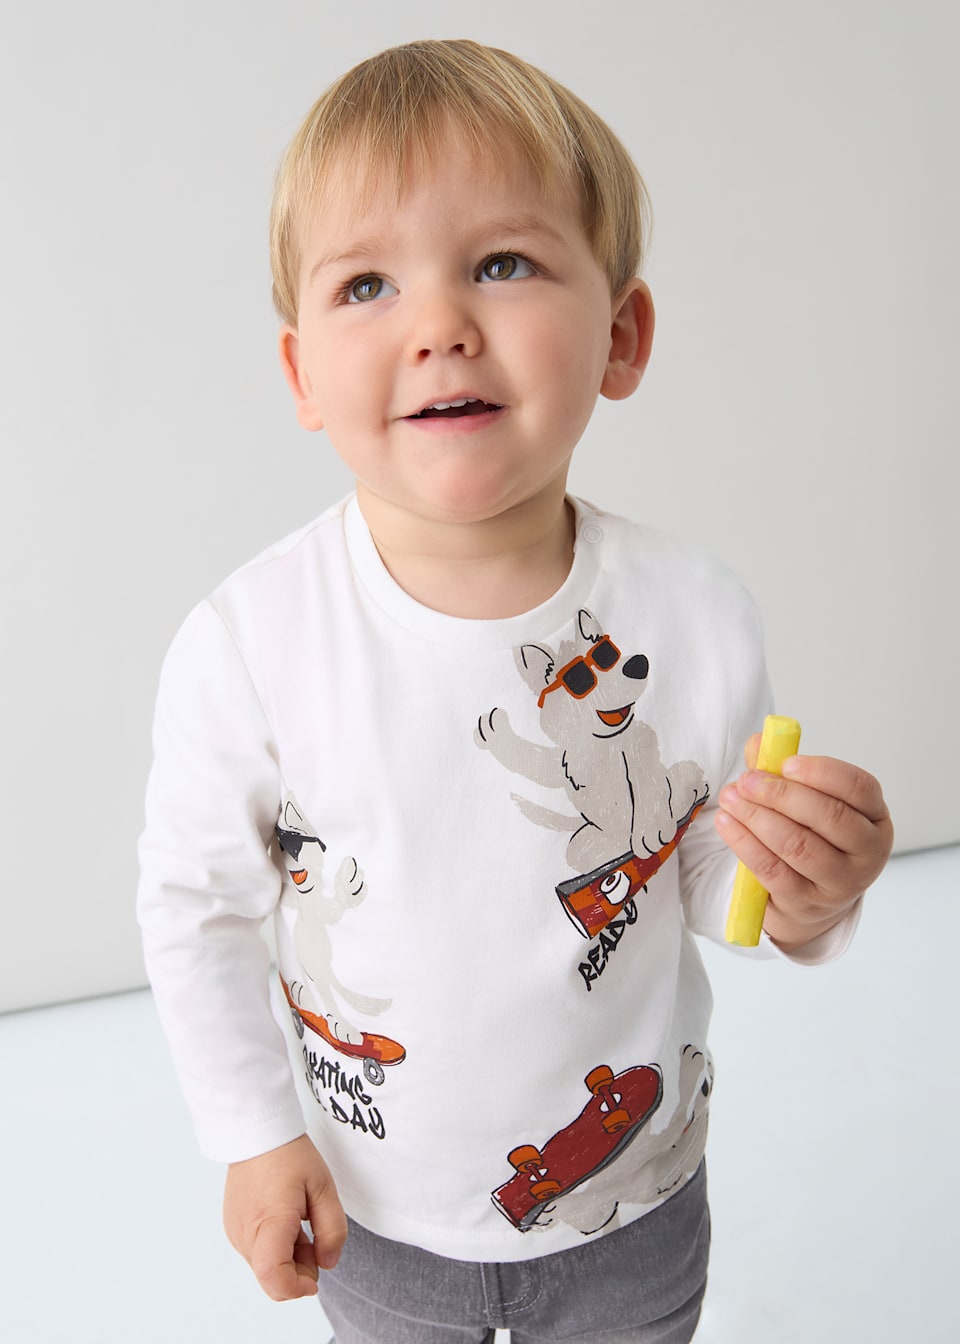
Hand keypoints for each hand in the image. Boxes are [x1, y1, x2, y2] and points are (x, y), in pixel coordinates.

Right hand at [223, 1134, 346, 1300]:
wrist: (257, 1133)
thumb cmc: (291, 1156)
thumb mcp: (324, 1187)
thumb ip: (332, 1230)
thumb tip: (327, 1264)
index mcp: (269, 1222)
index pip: (273, 1277)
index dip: (297, 1288)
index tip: (315, 1278)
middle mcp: (245, 1233)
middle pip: (272, 1279)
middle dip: (299, 1272)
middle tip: (313, 1239)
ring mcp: (235, 1232)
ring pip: (264, 1268)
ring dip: (287, 1259)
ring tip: (299, 1222)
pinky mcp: (232, 1228)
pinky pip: (256, 1253)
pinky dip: (274, 1249)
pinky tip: (284, 1221)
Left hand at [715, 737, 893, 951]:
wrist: (810, 897)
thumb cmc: (811, 835)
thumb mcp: (806, 801)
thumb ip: (781, 769)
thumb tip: (758, 743)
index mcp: (875, 816)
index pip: (859, 788)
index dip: (822, 772)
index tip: (785, 763)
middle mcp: (867, 851)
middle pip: (830, 817)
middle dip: (782, 795)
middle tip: (747, 780)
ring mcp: (841, 882)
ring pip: (800, 846)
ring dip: (758, 818)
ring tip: (731, 798)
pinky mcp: (807, 903)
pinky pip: (773, 871)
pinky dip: (745, 844)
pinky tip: (726, 823)